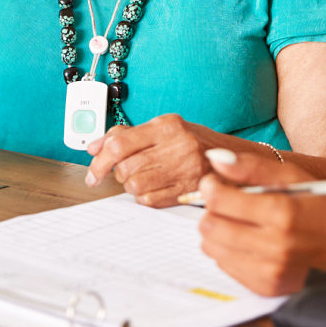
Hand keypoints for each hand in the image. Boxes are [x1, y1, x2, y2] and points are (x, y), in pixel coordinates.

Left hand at [84, 113, 220, 206]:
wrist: (234, 159)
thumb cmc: (193, 142)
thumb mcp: (163, 129)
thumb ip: (127, 135)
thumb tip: (94, 147)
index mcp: (167, 126)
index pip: (120, 143)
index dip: (99, 161)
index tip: (92, 173)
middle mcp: (177, 146)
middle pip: (125, 167)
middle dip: (119, 173)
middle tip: (129, 170)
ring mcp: (185, 170)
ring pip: (135, 186)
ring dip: (132, 186)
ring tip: (145, 178)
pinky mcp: (189, 191)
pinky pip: (149, 200)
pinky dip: (145, 197)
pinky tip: (155, 188)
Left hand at [197, 149, 325, 295]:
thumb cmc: (319, 202)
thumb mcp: (291, 175)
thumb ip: (251, 166)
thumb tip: (214, 159)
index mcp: (281, 211)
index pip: (220, 201)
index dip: (210, 188)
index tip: (213, 183)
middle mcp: (275, 244)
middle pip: (211, 227)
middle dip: (211, 210)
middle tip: (225, 202)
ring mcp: (272, 269)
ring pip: (213, 249)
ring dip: (217, 231)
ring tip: (236, 221)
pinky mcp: (268, 285)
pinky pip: (225, 267)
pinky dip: (228, 252)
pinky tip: (245, 241)